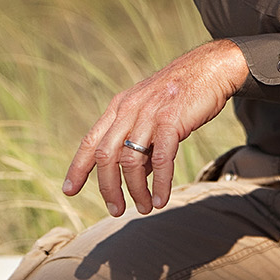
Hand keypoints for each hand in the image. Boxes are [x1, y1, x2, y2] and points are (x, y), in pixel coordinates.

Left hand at [63, 38, 247, 217]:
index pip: (90, 141)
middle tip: (116, 210)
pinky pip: (160, 159)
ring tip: (145, 208)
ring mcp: (149, 114)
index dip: (78, 168)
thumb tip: (136, 177)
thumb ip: (139, 142)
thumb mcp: (150, 114)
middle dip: (108, 188)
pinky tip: (161, 199)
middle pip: (106, 156)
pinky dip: (160, 183)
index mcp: (119, 107)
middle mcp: (129, 109)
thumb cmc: (180, 96)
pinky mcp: (171, 120)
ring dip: (135, 190)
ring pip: (131, 160)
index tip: (69, 191)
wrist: (209, 69)